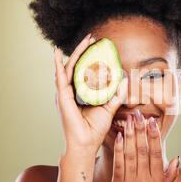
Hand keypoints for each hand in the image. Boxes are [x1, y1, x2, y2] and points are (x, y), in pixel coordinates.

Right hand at [54, 33, 127, 152]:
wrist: (86, 144)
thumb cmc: (95, 129)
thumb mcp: (109, 107)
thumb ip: (116, 94)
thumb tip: (125, 79)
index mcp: (80, 93)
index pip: (84, 70)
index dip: (90, 57)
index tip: (98, 45)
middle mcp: (70, 91)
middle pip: (76, 65)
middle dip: (84, 50)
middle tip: (93, 37)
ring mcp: (64, 93)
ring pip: (69, 67)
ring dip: (76, 53)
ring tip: (85, 40)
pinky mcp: (62, 97)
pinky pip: (59, 77)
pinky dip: (57, 64)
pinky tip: (56, 53)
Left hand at [109, 110, 179, 181]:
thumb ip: (170, 174)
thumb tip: (177, 158)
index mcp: (157, 180)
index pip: (156, 154)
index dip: (154, 136)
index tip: (152, 121)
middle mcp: (145, 181)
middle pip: (143, 151)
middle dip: (140, 130)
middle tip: (138, 114)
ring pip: (130, 154)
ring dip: (129, 135)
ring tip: (128, 120)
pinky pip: (118, 162)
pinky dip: (119, 148)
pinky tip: (119, 135)